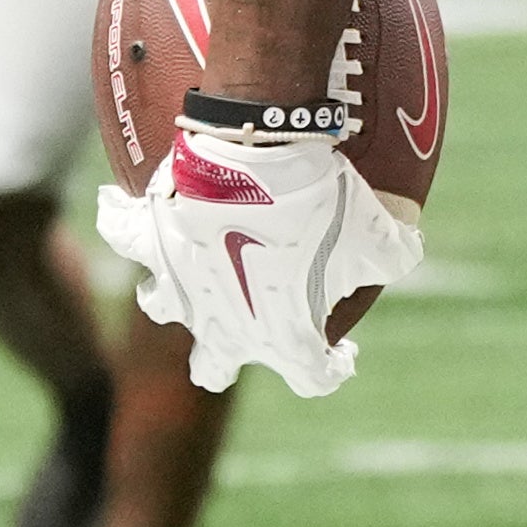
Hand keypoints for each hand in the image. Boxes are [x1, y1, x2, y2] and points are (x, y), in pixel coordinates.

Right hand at [95, 121, 424, 395]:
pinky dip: (123, 220)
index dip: (331, 369)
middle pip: (212, 367)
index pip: (311, 377)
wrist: (263, 149)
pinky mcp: (150, 237)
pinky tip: (125, 203)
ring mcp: (178, 283)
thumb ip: (394, 256)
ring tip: (198, 261)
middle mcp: (221, 324)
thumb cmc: (324, 196)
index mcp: (280, 336)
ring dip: (178, 291)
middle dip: (227, 354)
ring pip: (163, 305)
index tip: (342, 353)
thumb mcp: (379, 233)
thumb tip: (403, 254)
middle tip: (251, 319)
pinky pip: (122, 232)